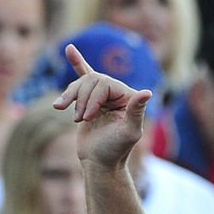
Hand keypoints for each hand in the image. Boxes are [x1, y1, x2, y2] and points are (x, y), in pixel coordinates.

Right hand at [52, 44, 151, 168]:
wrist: (99, 163)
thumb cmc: (115, 151)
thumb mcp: (128, 133)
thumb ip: (136, 112)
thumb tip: (148, 91)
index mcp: (130, 98)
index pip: (104, 83)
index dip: (92, 98)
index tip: (87, 118)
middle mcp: (118, 94)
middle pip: (91, 80)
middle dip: (82, 99)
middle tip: (79, 120)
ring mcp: (104, 97)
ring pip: (82, 82)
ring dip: (71, 96)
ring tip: (65, 112)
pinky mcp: (90, 101)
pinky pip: (84, 77)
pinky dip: (77, 64)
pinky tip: (69, 50)